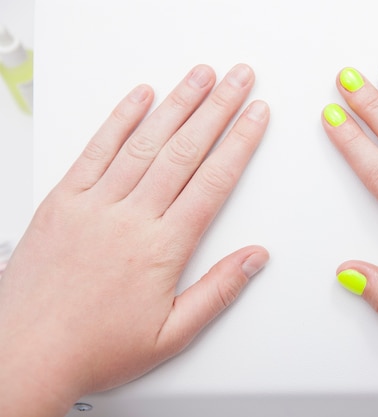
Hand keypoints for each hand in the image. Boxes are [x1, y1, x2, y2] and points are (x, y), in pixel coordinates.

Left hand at [0, 64, 269, 416]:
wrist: (24, 356)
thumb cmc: (94, 349)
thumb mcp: (171, 335)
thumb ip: (218, 291)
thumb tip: (255, 258)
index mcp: (161, 248)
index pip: (213, 182)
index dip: (240, 143)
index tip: (256, 115)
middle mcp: (130, 217)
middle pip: (185, 151)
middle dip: (218, 109)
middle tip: (238, 79)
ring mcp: (94, 204)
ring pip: (145, 142)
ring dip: (177, 104)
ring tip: (200, 77)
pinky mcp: (63, 201)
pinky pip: (96, 150)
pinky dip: (120, 119)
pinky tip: (139, 97)